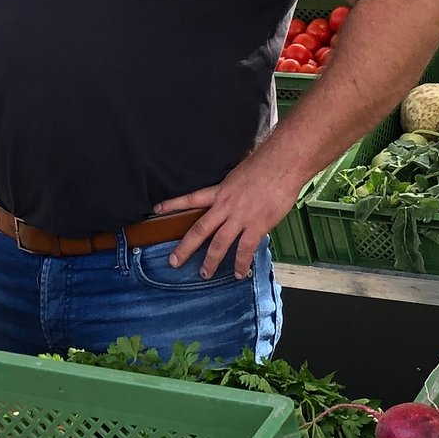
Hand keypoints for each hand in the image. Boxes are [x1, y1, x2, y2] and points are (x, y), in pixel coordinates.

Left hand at [157, 162, 299, 279]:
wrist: (282, 163)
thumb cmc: (266, 163)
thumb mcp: (240, 173)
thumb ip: (234, 188)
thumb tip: (235, 195)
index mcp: (221, 191)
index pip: (191, 198)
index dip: (173, 204)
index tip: (156, 210)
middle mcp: (226, 206)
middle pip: (200, 229)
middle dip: (185, 247)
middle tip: (174, 262)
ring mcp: (240, 217)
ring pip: (219, 243)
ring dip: (211, 261)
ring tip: (204, 274)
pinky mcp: (257, 225)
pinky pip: (245, 249)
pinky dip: (241, 263)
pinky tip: (239, 273)